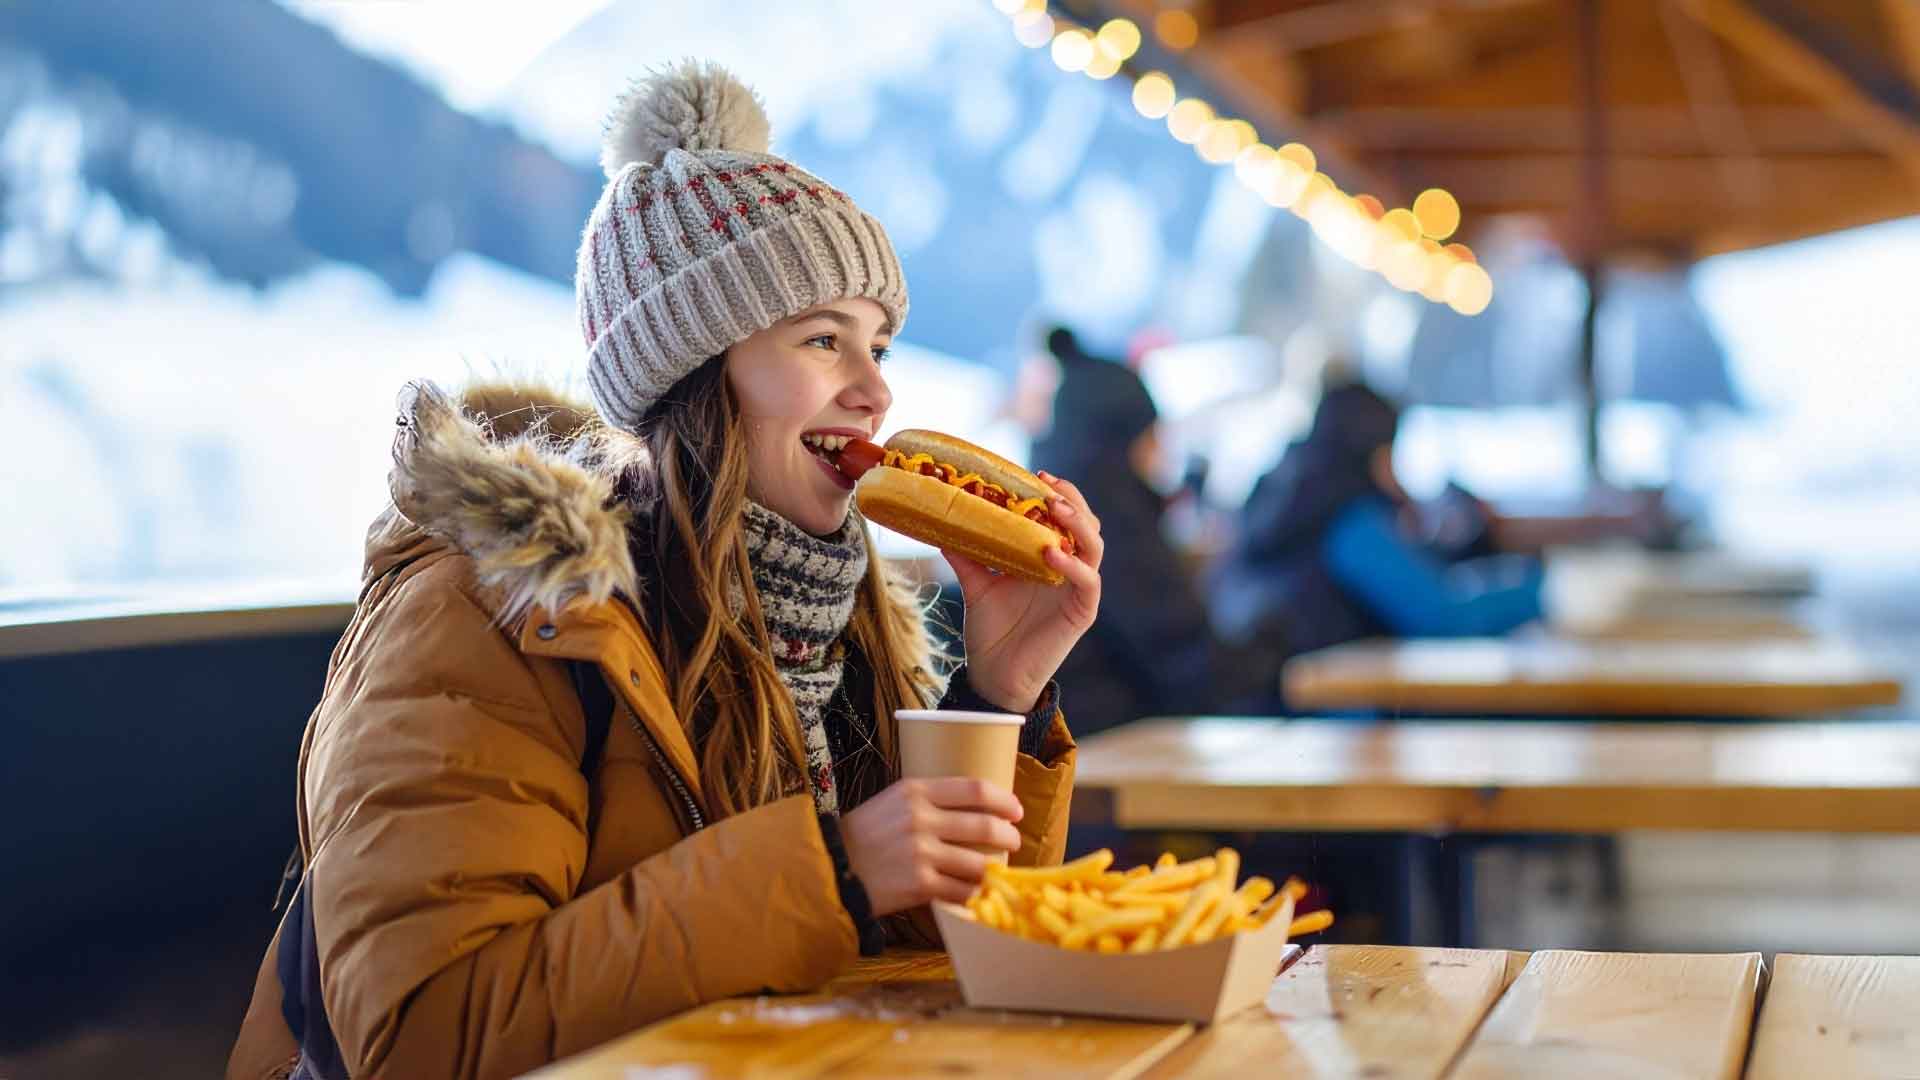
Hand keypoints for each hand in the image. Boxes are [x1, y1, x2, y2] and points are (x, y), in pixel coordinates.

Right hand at [838, 778, 1023, 916]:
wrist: (832, 867)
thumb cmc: (865, 834)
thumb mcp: (892, 800)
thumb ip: (928, 799)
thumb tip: (974, 808)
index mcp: (915, 790)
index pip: (975, 789)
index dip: (1004, 800)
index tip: (1015, 810)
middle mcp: (920, 818)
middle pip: (984, 825)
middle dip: (1008, 835)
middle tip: (1014, 841)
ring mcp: (921, 852)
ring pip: (978, 862)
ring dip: (996, 869)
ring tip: (999, 871)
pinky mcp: (919, 884)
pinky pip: (962, 891)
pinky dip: (975, 894)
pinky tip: (979, 894)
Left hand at [943, 472, 1101, 711]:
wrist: (994, 677)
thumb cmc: (990, 632)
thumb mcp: (976, 585)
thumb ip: (965, 555)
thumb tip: (939, 522)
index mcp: (1049, 559)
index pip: (1065, 517)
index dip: (1056, 493)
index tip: (1034, 475)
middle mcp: (1069, 570)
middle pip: (1087, 524)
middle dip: (1072, 499)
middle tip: (1047, 484)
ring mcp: (1078, 590)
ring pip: (1095, 546)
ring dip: (1079, 523)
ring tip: (1054, 508)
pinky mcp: (1082, 612)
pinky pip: (1089, 581)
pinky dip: (1073, 565)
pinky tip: (1051, 552)